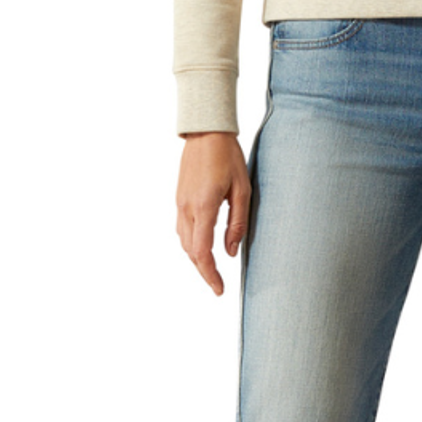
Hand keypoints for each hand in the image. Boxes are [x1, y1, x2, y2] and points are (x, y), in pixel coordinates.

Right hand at [176, 131, 251, 295]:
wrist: (205, 132)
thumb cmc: (227, 157)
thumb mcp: (242, 190)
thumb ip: (237, 223)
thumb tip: (231, 252)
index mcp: (203, 207)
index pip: (202, 252)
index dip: (210, 275)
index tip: (219, 290)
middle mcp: (187, 209)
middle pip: (191, 252)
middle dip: (204, 272)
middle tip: (218, 286)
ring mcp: (180, 204)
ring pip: (185, 243)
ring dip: (197, 259)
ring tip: (212, 270)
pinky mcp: (179, 199)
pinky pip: (182, 230)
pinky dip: (191, 244)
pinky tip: (202, 247)